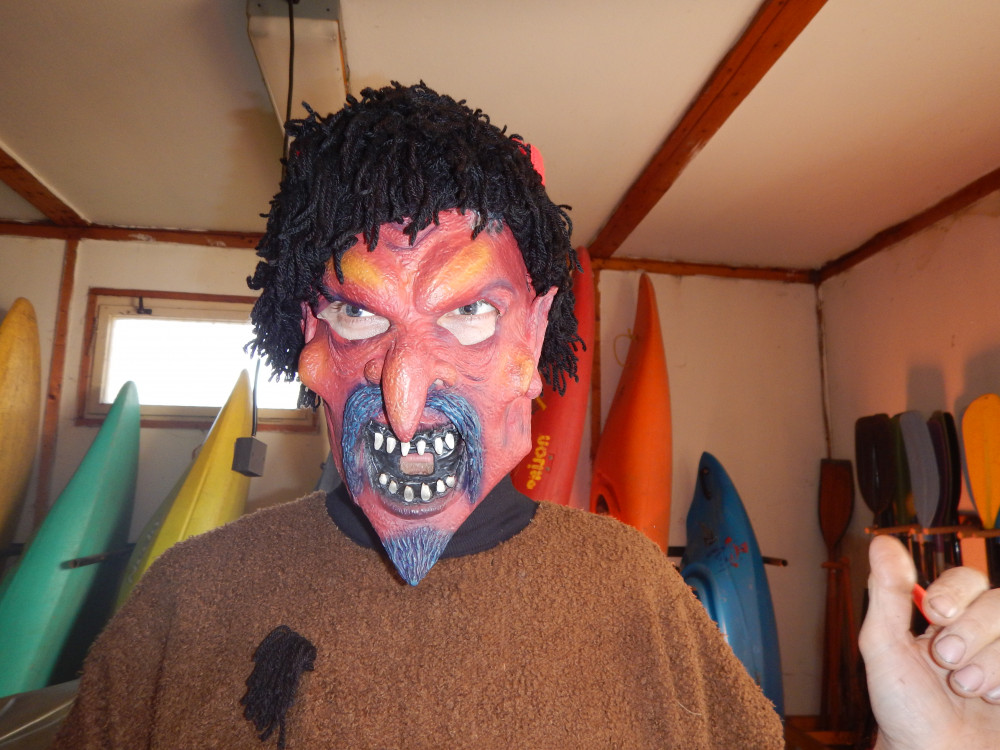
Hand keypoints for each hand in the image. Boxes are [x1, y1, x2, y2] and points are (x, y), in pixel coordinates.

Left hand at [859, 535, 999, 749]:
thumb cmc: (905, 710)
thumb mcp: (885, 648)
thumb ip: (887, 596)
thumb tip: (882, 542)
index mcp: (949, 620)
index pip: (968, 579)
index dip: (956, 590)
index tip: (935, 612)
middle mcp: (986, 635)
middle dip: (972, 629)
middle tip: (947, 660)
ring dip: (993, 659)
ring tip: (969, 688)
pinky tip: (996, 700)